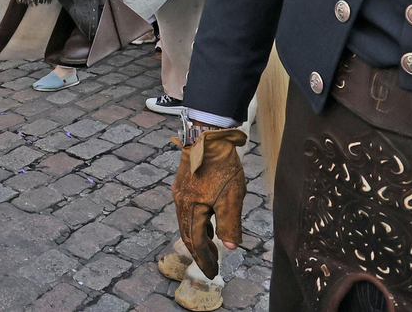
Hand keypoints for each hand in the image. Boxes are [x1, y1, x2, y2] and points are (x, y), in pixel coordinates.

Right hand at [170, 126, 247, 277]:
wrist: (209, 137)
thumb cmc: (222, 167)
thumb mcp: (231, 198)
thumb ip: (230, 224)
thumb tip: (230, 247)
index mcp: (191, 209)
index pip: (196, 242)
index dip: (205, 259)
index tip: (213, 272)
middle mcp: (181, 203)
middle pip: (188, 235)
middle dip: (201, 253)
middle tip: (212, 267)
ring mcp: (180, 193)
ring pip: (187, 223)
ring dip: (199, 238)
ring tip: (212, 249)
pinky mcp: (183, 185)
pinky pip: (188, 211)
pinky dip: (198, 224)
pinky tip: (208, 225)